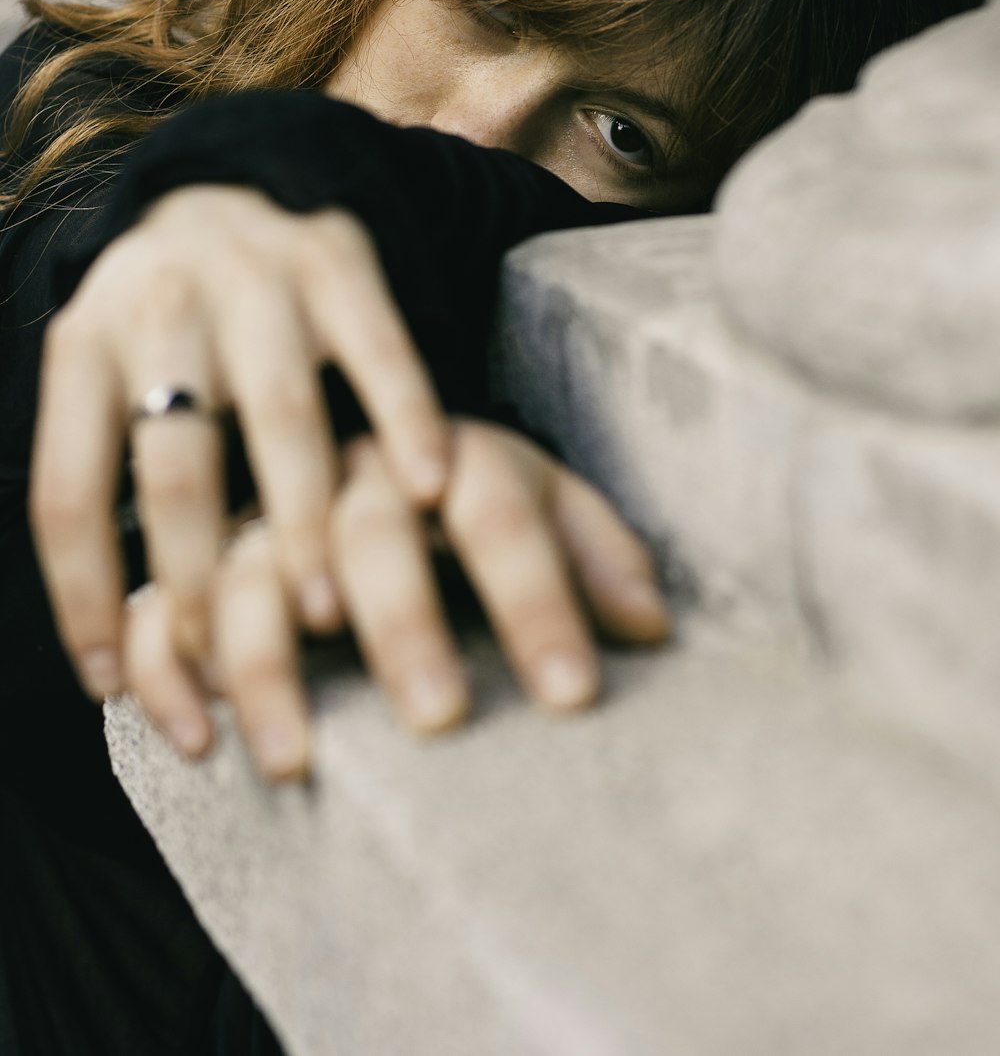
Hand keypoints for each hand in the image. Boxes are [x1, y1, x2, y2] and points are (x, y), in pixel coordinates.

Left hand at [29, 185, 450, 696]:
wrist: (237, 176)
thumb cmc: (171, 323)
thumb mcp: (108, 373)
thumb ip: (113, 475)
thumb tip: (118, 645)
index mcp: (83, 347)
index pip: (69, 491)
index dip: (84, 599)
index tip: (115, 687)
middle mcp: (161, 306)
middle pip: (176, 464)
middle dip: (202, 573)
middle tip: (237, 667)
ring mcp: (254, 277)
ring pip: (278, 413)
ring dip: (301, 517)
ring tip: (325, 613)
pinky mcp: (339, 256)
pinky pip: (378, 347)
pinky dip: (404, 417)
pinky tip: (427, 488)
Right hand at [120, 420, 671, 780]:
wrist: (346, 436)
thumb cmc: (466, 496)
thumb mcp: (542, 503)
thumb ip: (597, 554)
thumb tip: (653, 625)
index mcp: (449, 454)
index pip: (499, 511)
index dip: (538, 599)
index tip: (573, 696)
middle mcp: (354, 473)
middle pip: (372, 533)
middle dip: (405, 624)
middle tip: (441, 718)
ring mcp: (269, 512)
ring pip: (252, 575)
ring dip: (267, 665)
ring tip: (296, 761)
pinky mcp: (202, 556)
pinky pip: (165, 609)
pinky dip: (170, 672)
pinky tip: (197, 742)